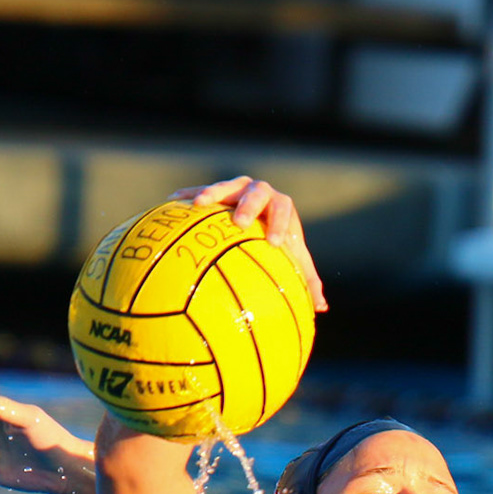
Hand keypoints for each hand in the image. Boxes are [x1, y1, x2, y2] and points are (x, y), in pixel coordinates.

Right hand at [170, 175, 327, 312]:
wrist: (258, 217)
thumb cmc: (279, 244)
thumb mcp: (292, 259)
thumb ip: (305, 279)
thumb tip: (321, 307)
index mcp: (281, 206)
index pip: (284, 210)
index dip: (281, 225)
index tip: (274, 243)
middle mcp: (260, 192)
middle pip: (256, 193)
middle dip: (248, 206)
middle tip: (239, 223)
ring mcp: (236, 188)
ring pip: (226, 186)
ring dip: (213, 193)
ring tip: (198, 204)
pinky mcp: (216, 190)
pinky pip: (200, 190)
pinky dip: (187, 194)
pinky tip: (171, 201)